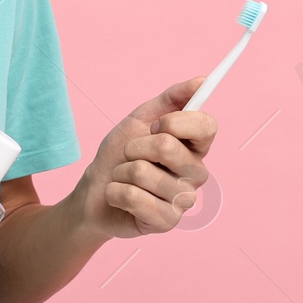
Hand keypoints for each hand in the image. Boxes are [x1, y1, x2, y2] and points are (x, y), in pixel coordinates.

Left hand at [72, 77, 217, 239]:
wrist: (94, 192)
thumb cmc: (120, 155)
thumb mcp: (140, 119)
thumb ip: (172, 99)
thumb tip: (203, 80)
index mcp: (195, 148)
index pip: (207, 126)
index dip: (176, 122)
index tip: (156, 126)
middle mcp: (195, 174)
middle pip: (167, 147)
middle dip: (134, 146)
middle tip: (130, 155)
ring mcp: (183, 200)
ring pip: (142, 172)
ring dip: (121, 172)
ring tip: (123, 178)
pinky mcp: (166, 222)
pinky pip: (134, 197)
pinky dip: (116, 192)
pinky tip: (121, 198)